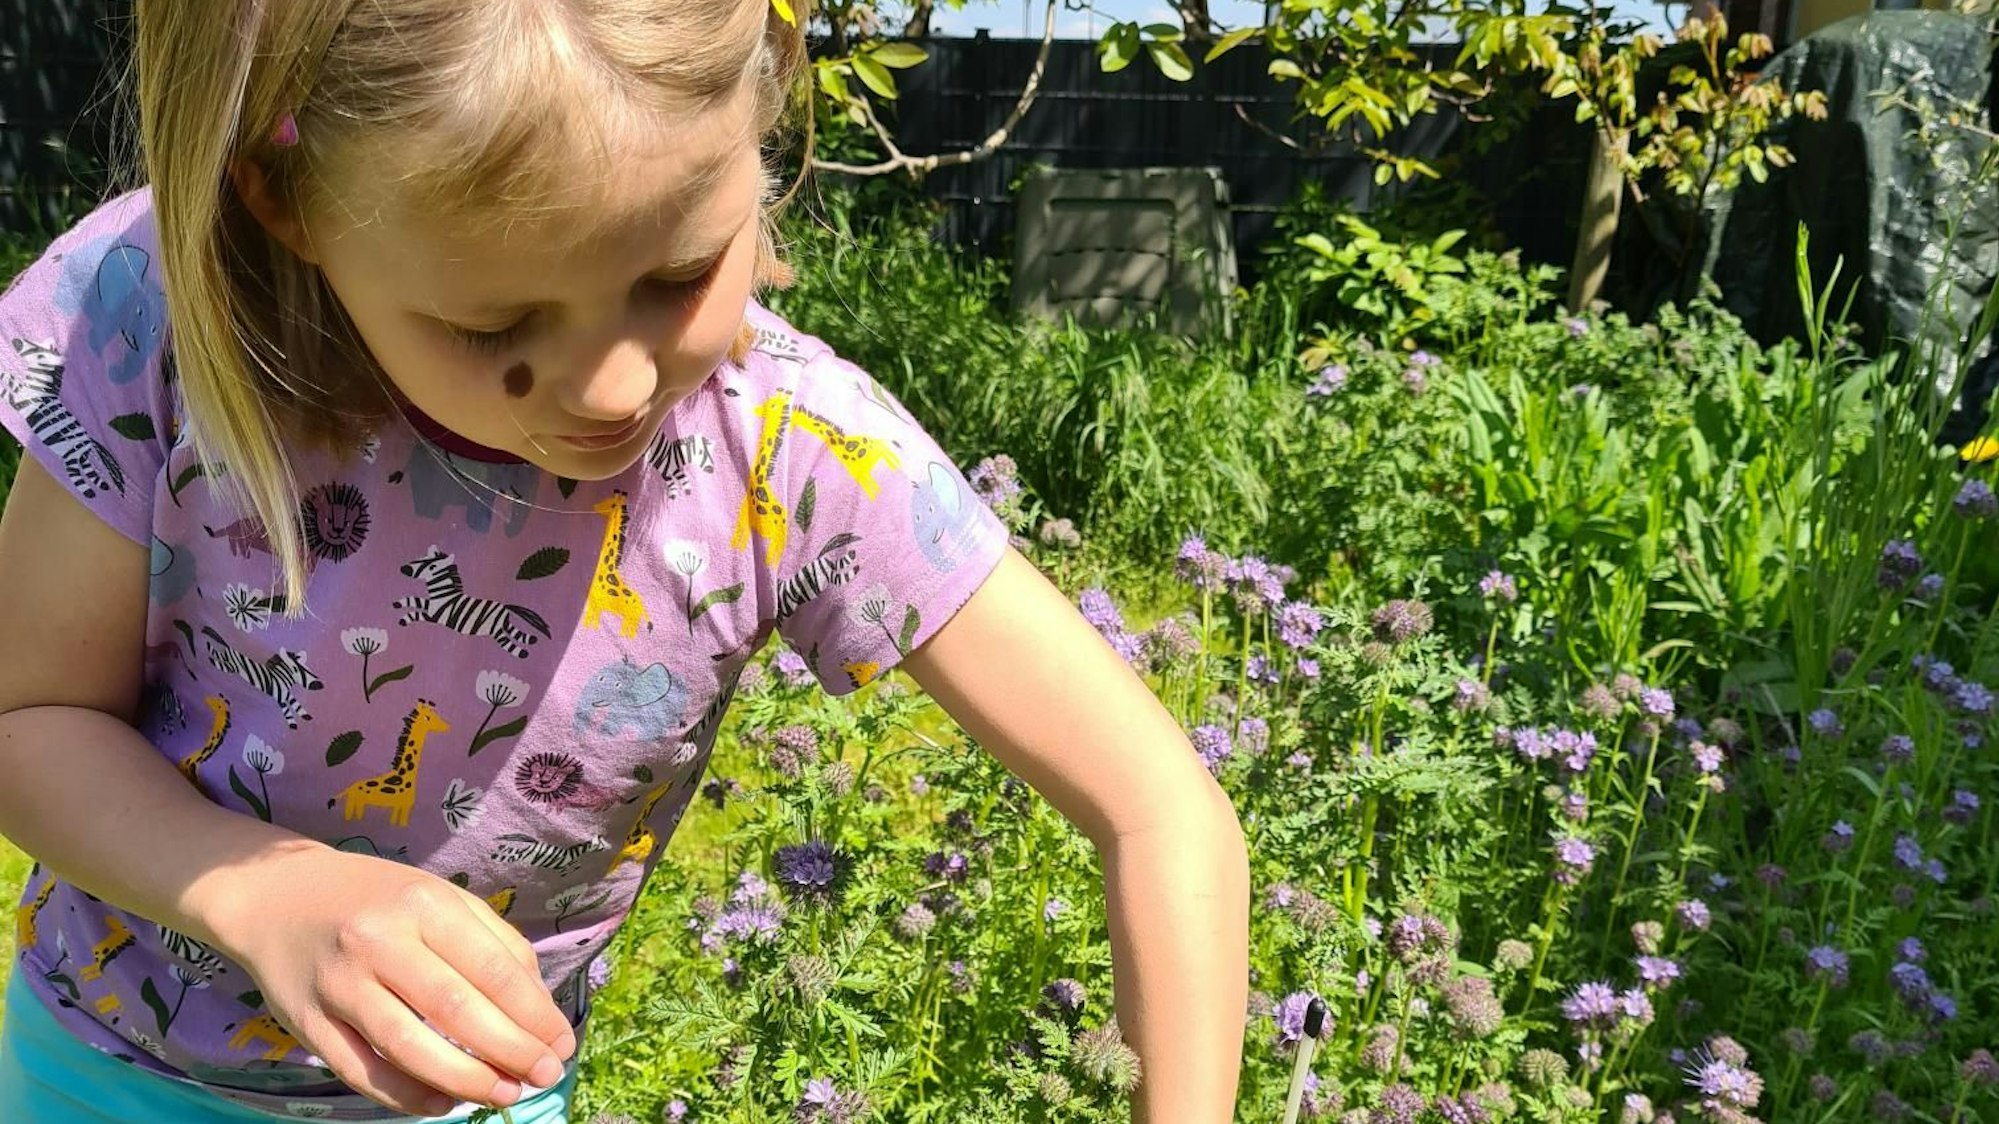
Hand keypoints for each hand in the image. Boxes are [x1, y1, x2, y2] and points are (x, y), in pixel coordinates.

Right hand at [203, 844, 576, 1115]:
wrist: (275, 895)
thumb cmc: (377, 898)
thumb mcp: (439, 897)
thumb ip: (493, 941)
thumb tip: (538, 1005)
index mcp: (423, 904)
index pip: (493, 969)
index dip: (535, 1015)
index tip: (562, 1045)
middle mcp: (379, 942)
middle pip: (456, 1010)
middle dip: (511, 1051)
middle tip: (544, 1077)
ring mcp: (339, 985)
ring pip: (409, 1047)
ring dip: (466, 1080)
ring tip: (505, 1095)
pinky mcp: (306, 1023)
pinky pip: (362, 1072)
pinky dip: (406, 1095)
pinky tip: (443, 1103)